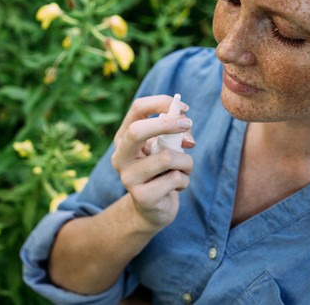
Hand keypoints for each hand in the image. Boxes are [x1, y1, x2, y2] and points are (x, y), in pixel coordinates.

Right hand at [111, 95, 195, 229]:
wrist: (153, 209)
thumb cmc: (162, 171)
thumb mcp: (166, 147)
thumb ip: (175, 134)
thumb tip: (186, 129)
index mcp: (124, 138)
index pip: (137, 108)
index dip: (162, 102)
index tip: (184, 109)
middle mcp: (120, 156)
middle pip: (137, 130)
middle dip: (168, 123)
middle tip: (188, 124)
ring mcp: (128, 177)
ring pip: (167, 157)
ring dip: (186, 161)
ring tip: (183, 170)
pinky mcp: (142, 196)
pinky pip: (175, 178)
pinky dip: (185, 180)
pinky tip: (177, 187)